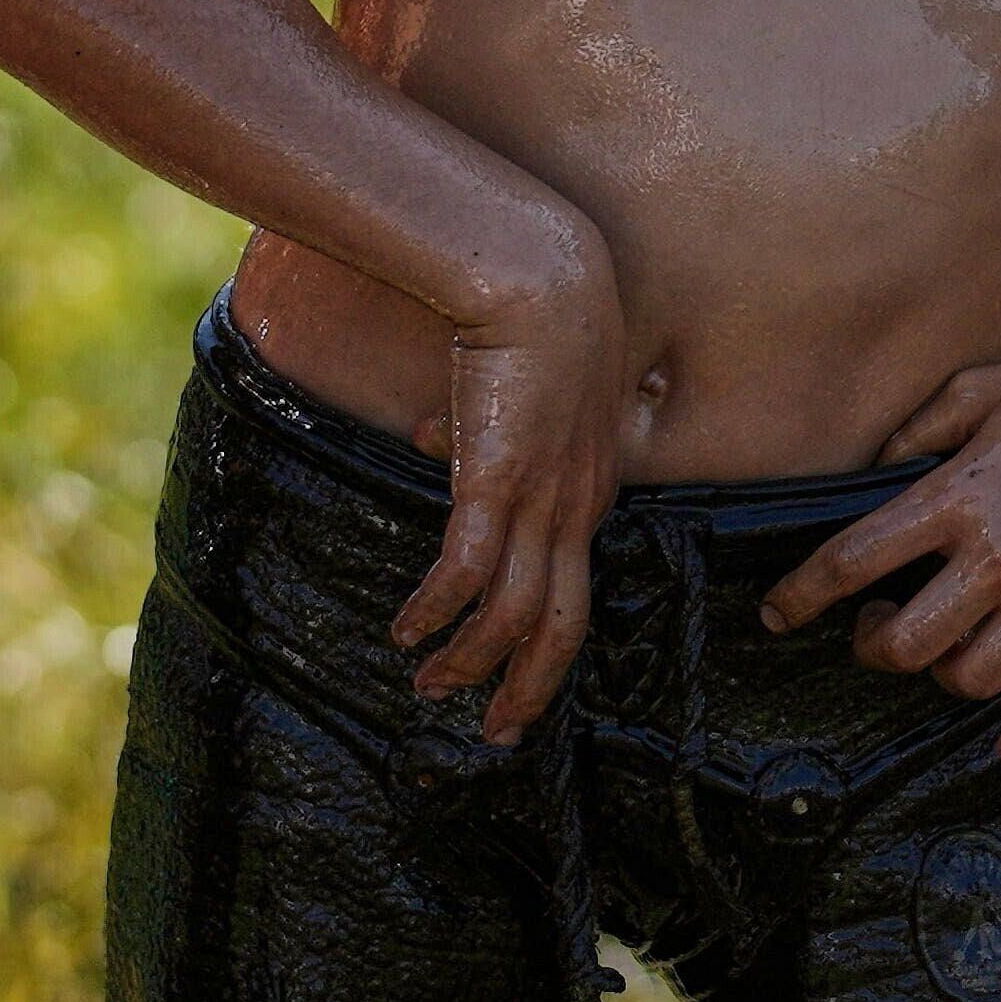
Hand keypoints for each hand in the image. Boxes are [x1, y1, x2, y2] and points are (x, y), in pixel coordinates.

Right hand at [392, 250, 637, 746]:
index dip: (543, 638)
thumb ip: (481, 424)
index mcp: (592, 485)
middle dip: (528, 686)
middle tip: (497, 730)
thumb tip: (431, 439)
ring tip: (429, 685)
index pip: (574, 584)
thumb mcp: (515, 382)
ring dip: (471, 660)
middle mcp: (576, 505)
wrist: (539, 271)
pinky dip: (439, 611)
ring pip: (516, 614)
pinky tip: (408, 631)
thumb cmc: (533, 309)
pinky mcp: (498, 483)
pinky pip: (469, 573)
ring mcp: (542, 499)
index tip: (513, 669)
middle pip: (563, 624)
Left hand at [757, 342, 1000, 766]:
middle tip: (880, 625)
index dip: (800, 595)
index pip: (851, 560)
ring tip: (944, 649)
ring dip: (943, 677)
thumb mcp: (982, 388)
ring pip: (970, 679)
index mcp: (956, 497)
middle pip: (905, 643)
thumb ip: (915, 430)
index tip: (776, 614)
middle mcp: (997, 557)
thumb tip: (868, 475)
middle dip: (874, 646)